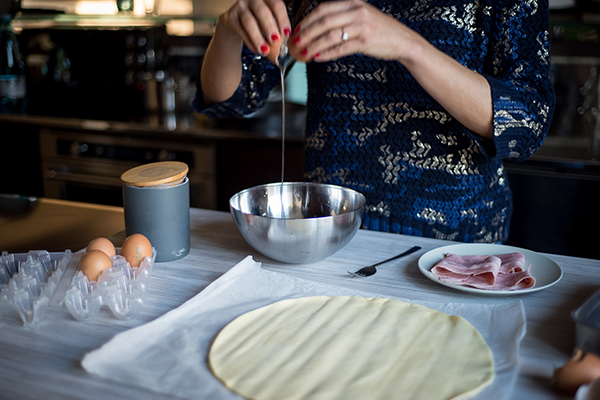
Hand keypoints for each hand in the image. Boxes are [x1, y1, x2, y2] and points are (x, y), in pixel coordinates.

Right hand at [219, 0, 291, 62]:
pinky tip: (256, 50)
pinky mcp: (230, 18)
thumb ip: (277, 24)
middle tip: (275, 41)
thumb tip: (289, 40)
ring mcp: (240, 7)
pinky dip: (249, 42)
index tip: (287, 33)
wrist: (235, 20)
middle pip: (262, 12)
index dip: (283, 19)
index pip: (276, 5)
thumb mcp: (268, 17)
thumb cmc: (257, 20)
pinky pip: (240, 31)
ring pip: (249, 22)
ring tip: (265, 50)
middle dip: (270, 28)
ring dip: (258, 38)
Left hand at [289, 0, 416, 62]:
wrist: (402, 40)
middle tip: (296, 41)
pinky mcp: (365, 42)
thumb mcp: (361, 16)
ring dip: (314, 45)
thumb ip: (343, 17)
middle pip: (324, 21)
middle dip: (307, 32)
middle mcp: (356, 12)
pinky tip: (318, 58)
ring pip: (330, 36)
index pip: (324, 8)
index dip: (308, 18)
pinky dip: (327, 54)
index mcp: (353, 3)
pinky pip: (341, 48)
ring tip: (304, 52)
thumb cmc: (379, 31)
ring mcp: (361, 26)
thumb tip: (319, 27)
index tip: (298, 28)